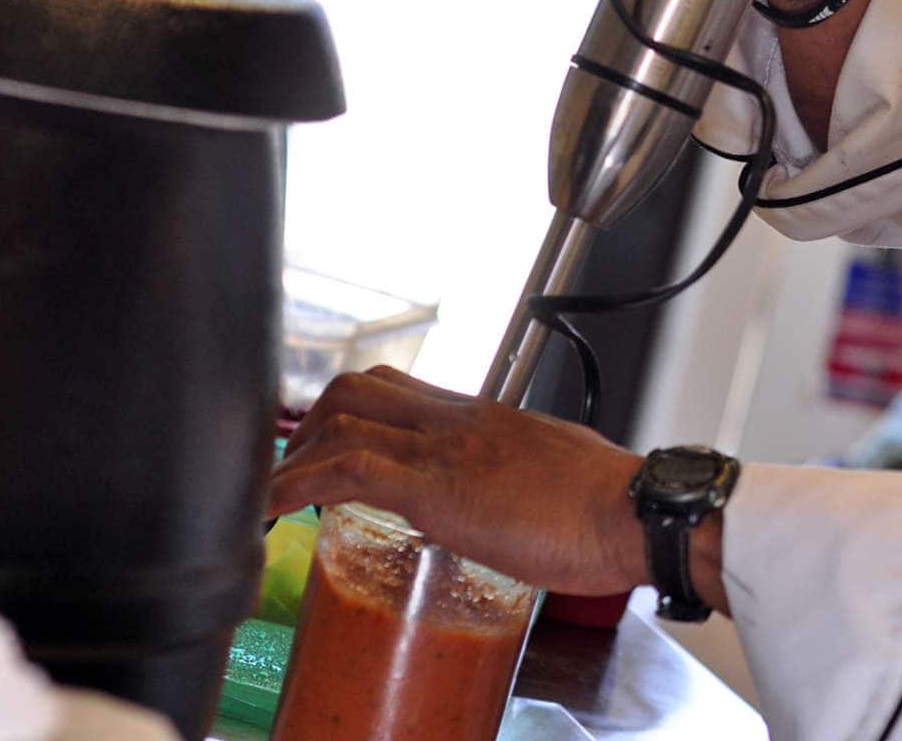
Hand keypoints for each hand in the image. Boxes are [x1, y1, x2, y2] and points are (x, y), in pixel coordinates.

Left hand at [266, 367, 647, 596]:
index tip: (327, 451)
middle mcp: (458, 421)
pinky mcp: (437, 487)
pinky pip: (348, 470)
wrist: (631, 511)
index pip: (401, 390)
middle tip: (293, 470)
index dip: (349, 415)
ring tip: (273, 497)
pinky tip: (271, 511)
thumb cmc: (604, 505)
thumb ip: (513, 480)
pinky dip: (296, 486)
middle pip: (359, 389)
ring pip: (343, 418)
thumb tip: (494, 506)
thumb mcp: (548, 475)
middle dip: (310, 426)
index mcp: (484, 418)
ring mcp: (444, 450)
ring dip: (293, 457)